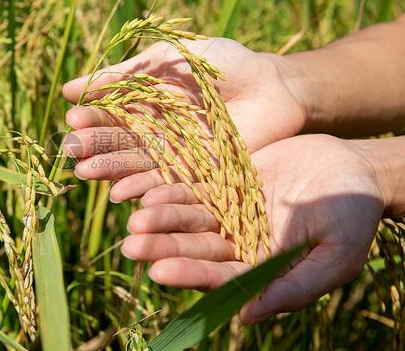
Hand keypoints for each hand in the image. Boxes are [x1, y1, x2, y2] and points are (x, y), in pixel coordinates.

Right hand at [62, 38, 305, 201]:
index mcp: (145, 104)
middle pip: (119, 144)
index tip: (71, 120)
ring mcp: (174, 156)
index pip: (111, 115)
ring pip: (137, 166)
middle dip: (94, 148)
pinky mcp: (197, 176)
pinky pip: (167, 184)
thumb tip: (68, 89)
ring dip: (110, 171)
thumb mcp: (167, 60)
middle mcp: (155, 134)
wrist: (273, 84)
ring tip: (85, 173)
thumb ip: (123, 75)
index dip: (91, 118)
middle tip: (70, 152)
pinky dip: (145, 189)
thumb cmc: (222, 63)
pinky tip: (121, 193)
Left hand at [120, 134, 383, 322]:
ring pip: (189, 219)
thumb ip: (294, 287)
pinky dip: (173, 191)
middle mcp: (239, 245)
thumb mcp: (334, 256)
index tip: (160, 272)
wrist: (351, 167)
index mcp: (262, 270)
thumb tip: (247, 318)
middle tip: (132, 247)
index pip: (222, 279)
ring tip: (136, 220)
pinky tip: (150, 193)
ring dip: (162, 220)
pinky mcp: (224, 184)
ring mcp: (229, 214)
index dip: (192, 275)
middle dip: (164, 249)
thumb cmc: (353, 216)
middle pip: (196, 250)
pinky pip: (195, 188)